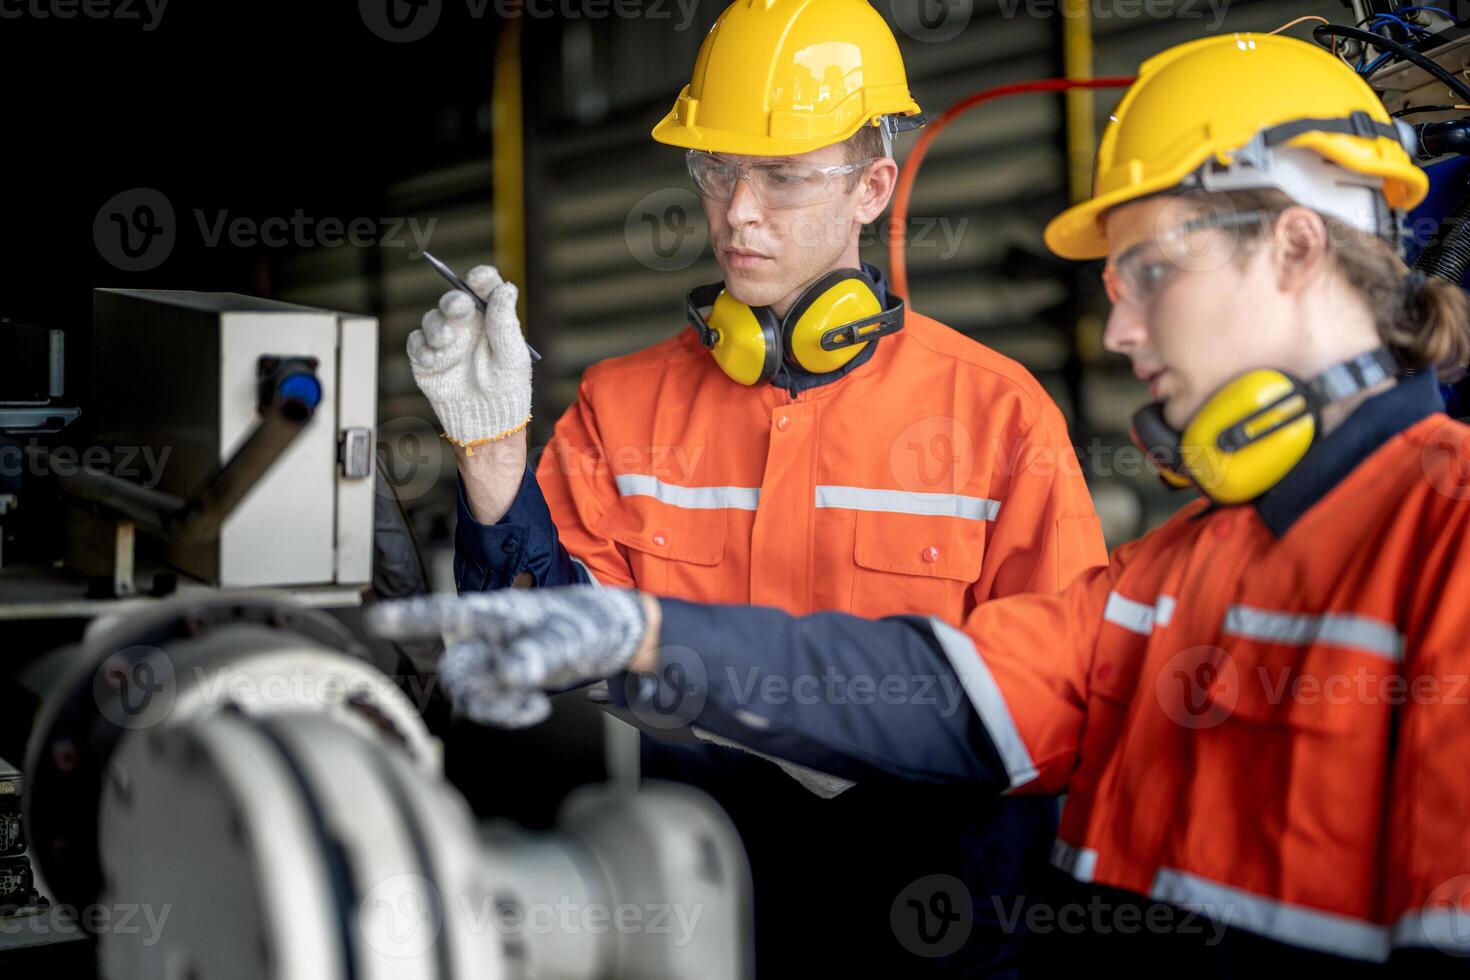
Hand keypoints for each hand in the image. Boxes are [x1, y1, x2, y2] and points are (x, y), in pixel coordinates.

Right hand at [367, 586, 654, 727]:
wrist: (616, 635)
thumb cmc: (590, 621)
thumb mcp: (567, 637)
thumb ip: (537, 654)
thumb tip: (511, 675)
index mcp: (497, 611)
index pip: (445, 613)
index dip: (409, 617)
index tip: (375, 619)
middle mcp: (489, 634)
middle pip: (454, 670)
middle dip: (476, 692)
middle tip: (517, 693)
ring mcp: (498, 656)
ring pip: (470, 692)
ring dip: (495, 708)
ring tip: (532, 704)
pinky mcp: (510, 677)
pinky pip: (491, 703)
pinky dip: (510, 713)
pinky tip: (537, 708)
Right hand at [407, 264, 531, 452]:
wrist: (487, 423)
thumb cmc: (506, 388)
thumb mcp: (512, 356)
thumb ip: (505, 323)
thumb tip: (506, 288)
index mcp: (491, 318)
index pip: (484, 288)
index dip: (481, 279)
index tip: (479, 280)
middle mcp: (467, 324)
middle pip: (454, 299)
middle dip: (454, 301)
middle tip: (459, 307)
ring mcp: (445, 340)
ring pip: (432, 319)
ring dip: (438, 327)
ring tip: (448, 342)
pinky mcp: (426, 358)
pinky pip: (416, 342)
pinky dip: (423, 348)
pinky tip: (434, 360)